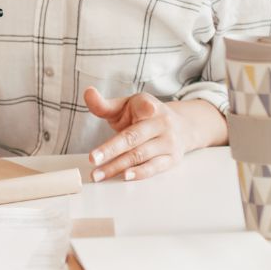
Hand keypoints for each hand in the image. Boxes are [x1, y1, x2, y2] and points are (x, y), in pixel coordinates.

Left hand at [83, 88, 216, 182]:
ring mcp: (168, 142)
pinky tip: (125, 176)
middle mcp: (162, 123)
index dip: (136, 112)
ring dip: (117, 166)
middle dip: (111, 149)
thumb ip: (105, 104)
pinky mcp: (172, 159)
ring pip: (140, 155)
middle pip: (133, 138)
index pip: (142, 108)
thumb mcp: (127, 105)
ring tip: (98, 175)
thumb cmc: (145, 115)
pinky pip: (154, 167)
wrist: (182, 126)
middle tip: (92, 159)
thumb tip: (88, 92)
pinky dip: (139, 173)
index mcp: (149, 106)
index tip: (119, 117)